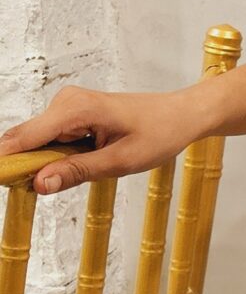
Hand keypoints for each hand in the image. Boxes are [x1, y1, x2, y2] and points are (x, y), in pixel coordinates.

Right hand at [0, 84, 207, 194]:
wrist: (180, 114)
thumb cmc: (158, 133)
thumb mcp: (119, 162)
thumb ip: (76, 172)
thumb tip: (39, 184)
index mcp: (75, 110)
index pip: (23, 138)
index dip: (7, 164)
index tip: (4, 184)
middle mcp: (65, 102)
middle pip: (24, 142)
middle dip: (26, 168)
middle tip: (46, 191)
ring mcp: (67, 106)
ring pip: (36, 143)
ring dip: (46, 165)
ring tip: (88, 168)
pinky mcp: (71, 114)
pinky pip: (50, 140)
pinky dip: (57, 158)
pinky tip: (85, 161)